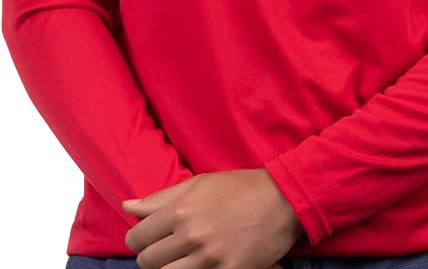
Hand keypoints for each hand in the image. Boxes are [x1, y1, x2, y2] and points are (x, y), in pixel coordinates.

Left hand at [121, 166, 305, 268]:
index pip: (138, 237)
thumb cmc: (239, 188)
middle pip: (148, 261)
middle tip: (165, 249)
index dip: (138, 239)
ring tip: (181, 258)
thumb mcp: (199, 183)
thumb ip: (161, 198)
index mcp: (181, 210)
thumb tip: (128, 206)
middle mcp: (191, 235)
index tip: (147, 238)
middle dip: (151, 256)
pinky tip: (200, 264)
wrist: (282, 201)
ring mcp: (209, 258)